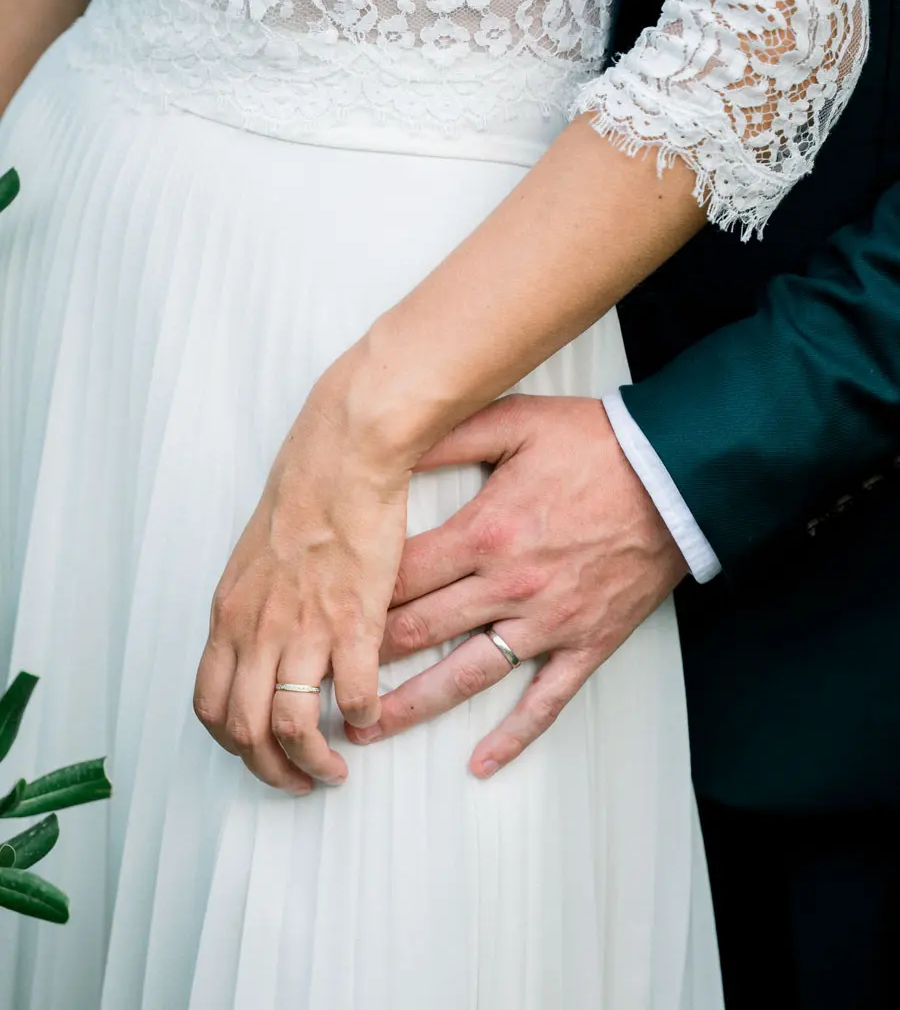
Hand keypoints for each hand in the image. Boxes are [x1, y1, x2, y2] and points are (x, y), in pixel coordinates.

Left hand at [193, 372, 410, 790]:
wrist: (343, 459)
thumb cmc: (305, 497)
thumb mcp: (256, 559)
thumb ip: (254, 607)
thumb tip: (264, 646)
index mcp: (231, 614)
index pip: (209, 704)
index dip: (232, 743)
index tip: (257, 752)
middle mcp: (257, 628)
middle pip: (244, 729)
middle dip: (270, 769)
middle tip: (297, 779)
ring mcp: (304, 627)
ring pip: (291, 726)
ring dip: (312, 761)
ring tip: (334, 768)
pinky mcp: (353, 620)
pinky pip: (354, 695)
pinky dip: (363, 718)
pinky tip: (372, 716)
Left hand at [347, 395, 686, 776]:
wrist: (678, 475)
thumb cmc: (598, 446)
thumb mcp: (516, 421)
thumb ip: (448, 436)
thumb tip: (391, 446)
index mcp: (485, 533)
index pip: (400, 576)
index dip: (354, 597)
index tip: (320, 614)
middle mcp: (509, 586)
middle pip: (420, 631)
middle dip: (364, 658)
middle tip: (320, 680)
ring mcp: (548, 621)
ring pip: (467, 675)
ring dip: (414, 705)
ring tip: (370, 729)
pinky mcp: (586, 642)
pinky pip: (545, 700)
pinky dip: (513, 736)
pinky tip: (481, 763)